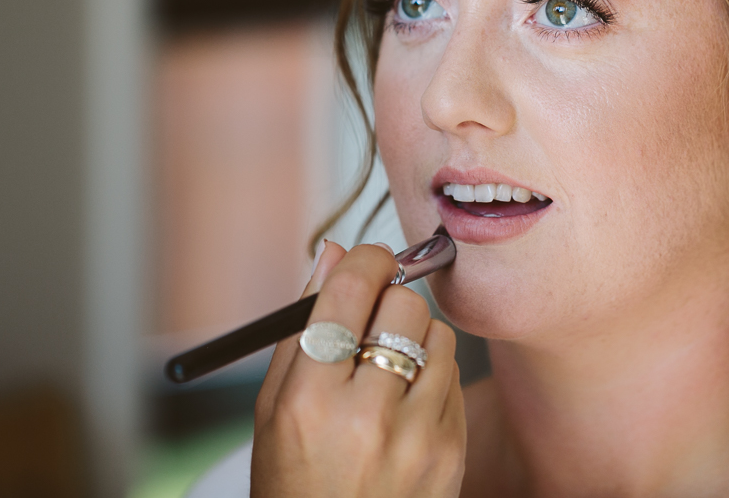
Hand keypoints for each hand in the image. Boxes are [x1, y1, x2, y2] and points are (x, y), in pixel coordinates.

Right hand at [252, 241, 465, 496]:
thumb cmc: (295, 482)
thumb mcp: (273, 410)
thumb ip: (301, 328)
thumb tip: (334, 254)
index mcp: (310, 401)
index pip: (351, 290)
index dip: (365, 260)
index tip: (368, 260)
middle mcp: (367, 417)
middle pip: (405, 304)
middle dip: (389, 301)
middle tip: (373, 319)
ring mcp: (417, 439)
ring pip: (440, 336)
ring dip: (415, 340)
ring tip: (387, 375)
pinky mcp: (453, 453)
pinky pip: (455, 379)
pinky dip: (432, 381)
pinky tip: (404, 411)